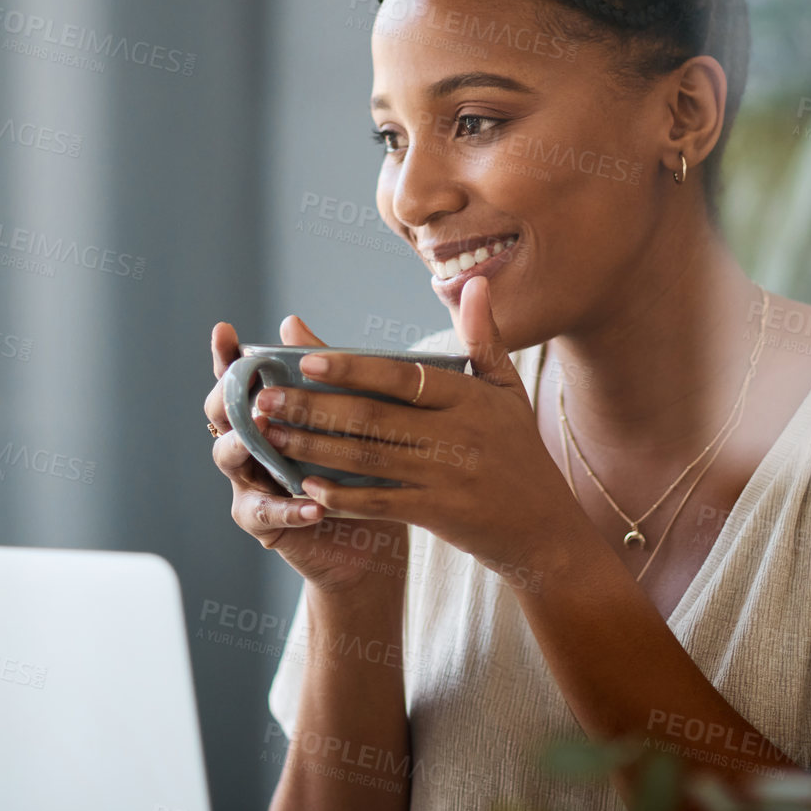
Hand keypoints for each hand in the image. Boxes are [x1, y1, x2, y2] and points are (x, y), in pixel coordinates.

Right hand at [206, 315, 409, 594]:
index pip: (238, 379)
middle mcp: (249, 444)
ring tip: (258, 437)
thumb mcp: (347, 418)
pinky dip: (287, 507)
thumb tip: (290, 323)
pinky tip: (312, 505)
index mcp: (266, 413)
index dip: (225, 355)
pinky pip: (264, 512)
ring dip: (242, 444)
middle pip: (220, 414)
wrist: (368, 536)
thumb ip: (320, 373)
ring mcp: (249, 482)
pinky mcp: (261, 522)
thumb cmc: (356, 469)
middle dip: (226, 398)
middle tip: (244, 388)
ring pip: (228, 457)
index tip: (225, 330)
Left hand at [249, 276, 589, 585]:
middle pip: (372, 418)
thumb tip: (475, 282)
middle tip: (265, 399)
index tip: (306, 360)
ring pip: (366, 459)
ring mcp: (445, 477)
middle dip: (313, 408)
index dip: (352, 368)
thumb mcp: (507, 390)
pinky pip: (379, 503)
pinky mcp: (437, 515)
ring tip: (270, 435)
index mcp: (469, 397)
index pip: (401, 377)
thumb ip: (484, 337)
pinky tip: (305, 485)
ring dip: (313, 448)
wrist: (545, 529)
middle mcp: (457, 435)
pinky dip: (341, 496)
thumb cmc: (519, 450)